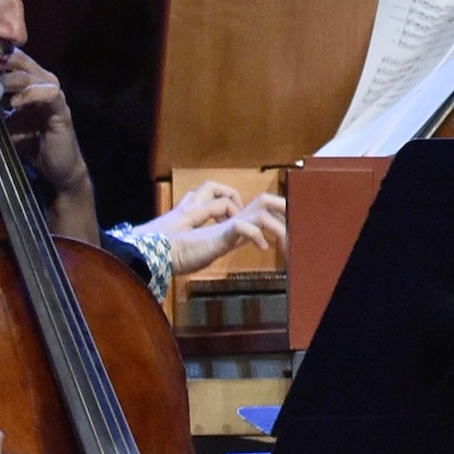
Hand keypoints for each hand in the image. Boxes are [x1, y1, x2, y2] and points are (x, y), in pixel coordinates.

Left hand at [0, 57, 91, 206]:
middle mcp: (44, 83)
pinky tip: (15, 103)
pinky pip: (50, 94)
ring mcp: (54, 95)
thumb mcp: (6, 124)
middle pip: (21, 60)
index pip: (12, 60)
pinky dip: (31, 95)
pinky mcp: (61, 110)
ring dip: (11, 80)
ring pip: (32, 76)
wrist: (55, 169)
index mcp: (30, 83)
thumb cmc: (30, 145)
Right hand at [150, 181, 288, 282]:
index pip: (258, 209)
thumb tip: (254, 239)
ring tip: (286, 240)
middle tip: (297, 221)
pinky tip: (263, 249)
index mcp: (229, 223)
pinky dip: (256, 236)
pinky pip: (244, 227)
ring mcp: (225, 225)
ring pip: (261, 210)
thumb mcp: (211, 247)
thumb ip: (229, 239)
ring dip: (278, 224)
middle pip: (264, 201)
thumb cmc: (177, 251)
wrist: (157, 252)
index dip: (273, 212)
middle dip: (283, 208)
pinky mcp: (219, 232)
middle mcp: (229, 220)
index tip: (287, 225)